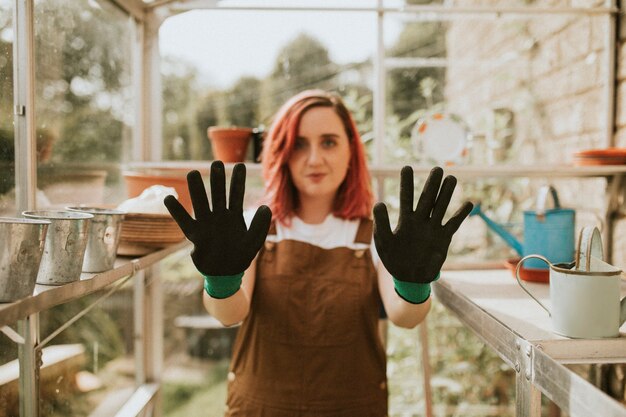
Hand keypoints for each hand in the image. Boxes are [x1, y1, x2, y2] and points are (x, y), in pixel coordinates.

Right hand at [164, 161, 271, 276]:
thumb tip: (266, 207)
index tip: (240, 165)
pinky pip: (184, 221)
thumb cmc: (241, 256)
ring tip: (192, 172)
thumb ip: (260, 226)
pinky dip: (177, 211)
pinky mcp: (195, 235)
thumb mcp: (255, 242)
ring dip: (197, 189)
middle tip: (217, 162)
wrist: (226, 273)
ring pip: (201, 203)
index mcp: (234, 216)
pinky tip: (168, 199)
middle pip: (218, 194)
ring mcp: (206, 224)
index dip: (238, 180)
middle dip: (217, 179)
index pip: (236, 194)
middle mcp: (219, 216)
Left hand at [373, 166, 472, 283]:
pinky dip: (461, 214)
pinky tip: (469, 203)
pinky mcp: (444, 238)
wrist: (409, 278)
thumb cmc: (394, 259)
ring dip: (447, 193)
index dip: (406, 183)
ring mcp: (433, 228)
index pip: (406, 197)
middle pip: (427, 198)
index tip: (407, 167)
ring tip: (452, 178)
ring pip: (441, 207)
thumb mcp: (383, 242)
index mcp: (405, 219)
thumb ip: (381, 223)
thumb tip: (379, 203)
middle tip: (437, 168)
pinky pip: (453, 224)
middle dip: (432, 184)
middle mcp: (420, 220)